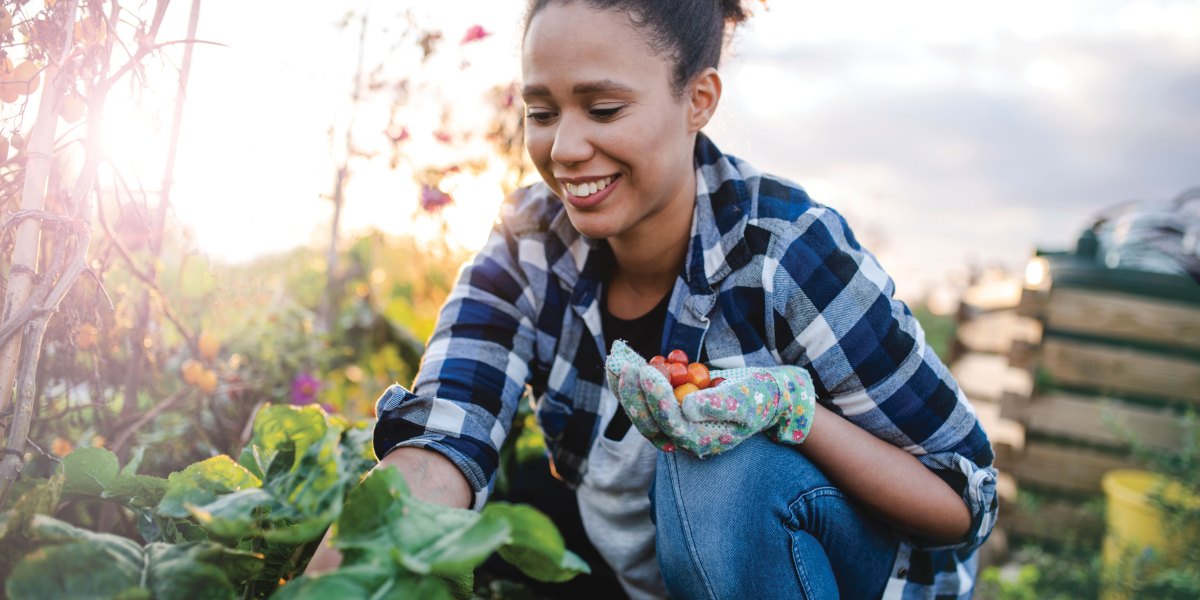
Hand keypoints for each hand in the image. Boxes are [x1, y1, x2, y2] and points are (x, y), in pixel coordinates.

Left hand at [605, 340, 815, 456]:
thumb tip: (687, 407)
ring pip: (639, 409)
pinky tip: (620, 355)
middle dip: (634, 393)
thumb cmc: (756, 397)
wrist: (760, 396)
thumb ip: (718, 405)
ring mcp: (671, 423)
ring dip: (624, 385)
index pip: (670, 423)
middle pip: (647, 421)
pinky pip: (642, 396)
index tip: (648, 372)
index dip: (656, 398)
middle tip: (627, 365)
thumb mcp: (744, 401)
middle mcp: (680, 437)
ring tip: (617, 357)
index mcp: (699, 440)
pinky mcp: (665, 408)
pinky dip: (630, 377)